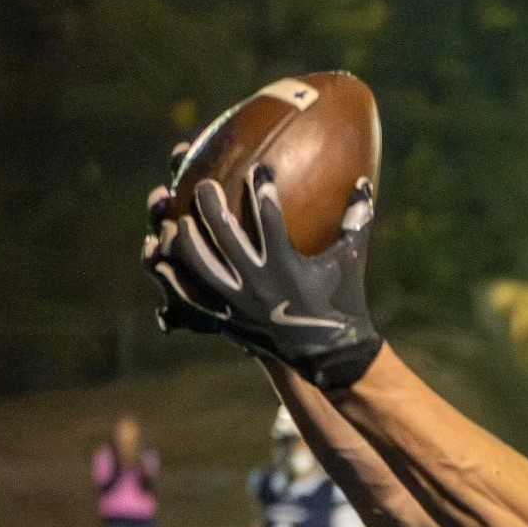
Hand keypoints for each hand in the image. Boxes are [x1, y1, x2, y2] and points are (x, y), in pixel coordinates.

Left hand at [145, 162, 381, 389]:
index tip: (257, 170)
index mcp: (287, 265)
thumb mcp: (350, 261)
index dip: (261, 190)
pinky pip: (191, 296)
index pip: (269, 217)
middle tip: (205, 186)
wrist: (331, 356)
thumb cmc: (344, 301)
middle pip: (223, 234)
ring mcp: (239, 302)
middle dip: (210, 203)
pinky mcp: (229, 318)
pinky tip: (164, 258)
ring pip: (198, 262)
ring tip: (180, 220)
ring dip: (185, 237)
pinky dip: (174, 277)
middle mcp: (259, 282)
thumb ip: (355, 221)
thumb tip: (364, 182)